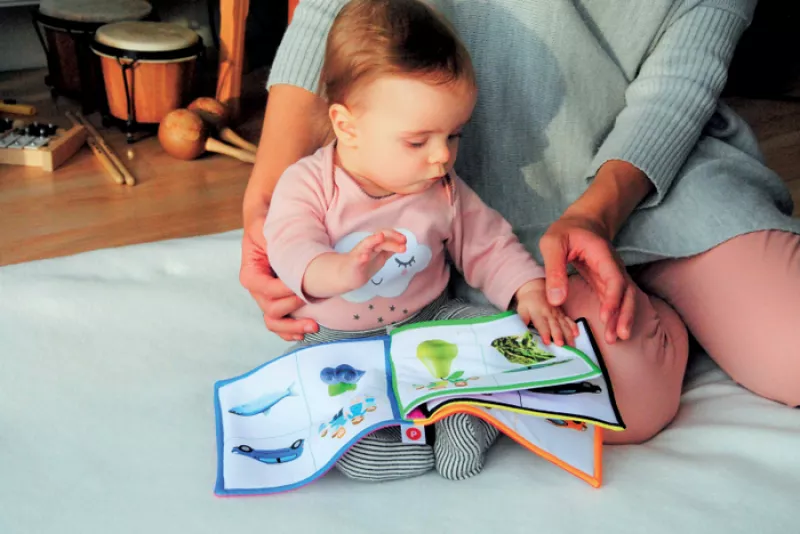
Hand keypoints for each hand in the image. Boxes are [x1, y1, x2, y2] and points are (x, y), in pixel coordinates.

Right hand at [239, 206, 317, 340]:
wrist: (268, 227)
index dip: (284, 291)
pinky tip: (304, 333)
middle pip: (271, 309)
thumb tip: (280, 250)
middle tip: (313, 309)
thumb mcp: (264, 228)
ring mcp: (268, 298)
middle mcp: (258, 290)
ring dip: (292, 327)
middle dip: (292, 313)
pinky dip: (290, 330)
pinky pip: (281, 322)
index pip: (266, 289)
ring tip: (313, 327)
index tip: (301, 288)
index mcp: (251, 274)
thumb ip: (268, 240)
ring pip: (275, 321)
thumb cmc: (266, 226)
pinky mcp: (279, 301)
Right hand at [339, 230, 406, 290]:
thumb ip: (389, 250)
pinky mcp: (353, 264)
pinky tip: (365, 257)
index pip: (386, 235)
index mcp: (375, 245)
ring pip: (366, 244)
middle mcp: (367, 246)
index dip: (395, 235)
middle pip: (379, 237)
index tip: (405, 240)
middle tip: (403, 241)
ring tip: (381, 237)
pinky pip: (356, 259)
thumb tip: (402, 244)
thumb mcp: (380, 257)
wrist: (347, 276)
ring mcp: (359, 254)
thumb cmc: (364, 265)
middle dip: (391, 237)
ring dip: (373, 240)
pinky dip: (361, 257)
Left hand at [514, 279, 577, 346]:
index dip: (544, 333)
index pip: (542, 324)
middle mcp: (549, 314)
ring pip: (564, 325)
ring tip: (571, 346)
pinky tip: (577, 334)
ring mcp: (558, 314)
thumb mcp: (521, 310)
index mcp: (538, 313)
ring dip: (568, 335)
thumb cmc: (527, 304)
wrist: (536, 291)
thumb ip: (522, 320)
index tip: (547, 342)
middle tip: (561, 345)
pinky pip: (570, 320)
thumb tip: (520, 332)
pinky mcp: (563, 314)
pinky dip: (574, 327)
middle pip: (555, 326)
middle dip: (559, 335)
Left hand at [539, 212, 635, 344]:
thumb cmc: (566, 231)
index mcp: (602, 254)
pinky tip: (612, 330)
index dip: (612, 298)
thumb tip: (556, 300)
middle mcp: (613, 266)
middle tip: (618, 335)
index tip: (606, 316)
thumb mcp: (553, 244)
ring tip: (617, 338)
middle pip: (626, 291)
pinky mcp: (607, 282)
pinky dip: (616, 315)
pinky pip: (616, 300)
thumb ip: (554, 270)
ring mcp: (612, 275)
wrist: (582, 222)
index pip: (614, 278)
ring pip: (625, 298)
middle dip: (624, 313)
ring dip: (623, 317)